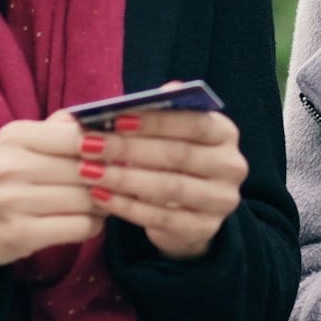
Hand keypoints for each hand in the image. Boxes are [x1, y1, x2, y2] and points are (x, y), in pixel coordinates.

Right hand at [0, 110, 100, 284]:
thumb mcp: (17, 145)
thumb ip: (56, 129)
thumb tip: (101, 119)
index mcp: (14, 136)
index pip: (76, 135)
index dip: (105, 146)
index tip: (116, 155)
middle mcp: (11, 165)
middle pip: (86, 168)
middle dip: (109, 177)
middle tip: (117, 183)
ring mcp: (14, 201)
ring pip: (87, 199)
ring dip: (103, 203)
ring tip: (102, 203)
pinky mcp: (21, 234)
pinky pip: (79, 227)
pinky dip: (92, 226)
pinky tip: (87, 222)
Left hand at [77, 107, 246, 261]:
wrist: (189, 210)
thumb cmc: (174, 159)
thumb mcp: (174, 134)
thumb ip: (166, 112)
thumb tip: (162, 91)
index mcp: (226, 134)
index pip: (196, 123)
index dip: (156, 121)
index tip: (117, 120)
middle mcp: (231, 167)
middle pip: (179, 156)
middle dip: (129, 150)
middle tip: (89, 146)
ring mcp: (220, 201)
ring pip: (168, 188)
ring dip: (123, 179)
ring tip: (89, 171)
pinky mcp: (203, 229)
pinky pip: (160, 219)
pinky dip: (126, 207)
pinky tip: (100, 196)